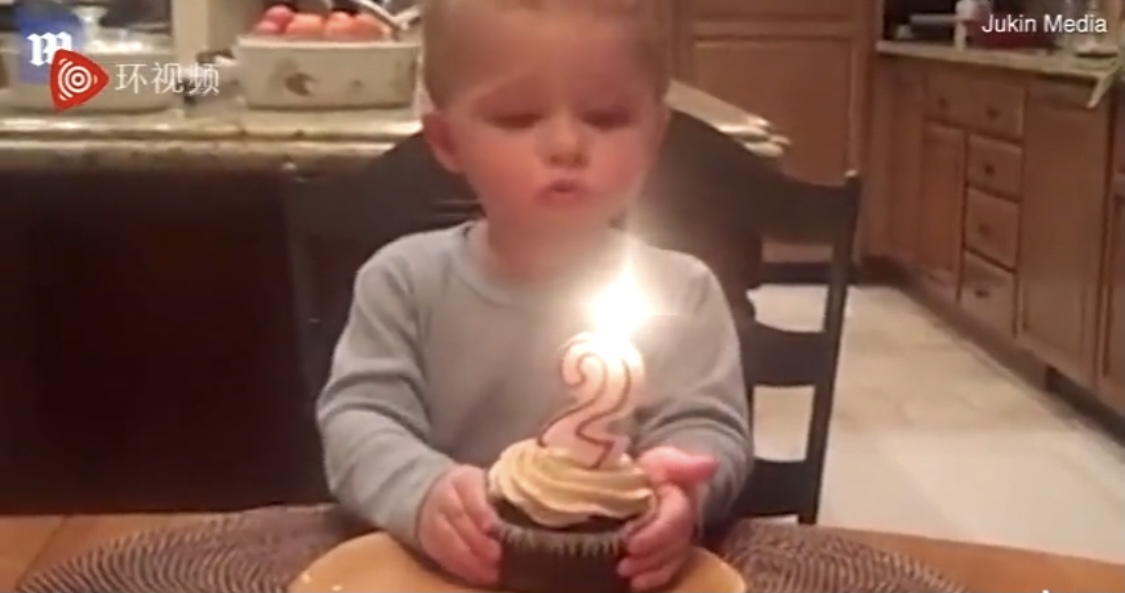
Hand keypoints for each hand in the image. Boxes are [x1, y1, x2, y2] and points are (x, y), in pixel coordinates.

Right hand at [417, 465, 500, 585]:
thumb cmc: (475, 492)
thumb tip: (525, 511)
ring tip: (491, 572)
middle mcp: (444, 496)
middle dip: (478, 540)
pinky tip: (478, 576)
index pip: (469, 492)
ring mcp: (432, 518)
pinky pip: (442, 554)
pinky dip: (460, 567)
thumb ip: (501, 497)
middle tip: (498, 557)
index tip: (493, 527)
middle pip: (458, 517)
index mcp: (463, 480)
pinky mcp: (427, 538)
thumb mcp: (487, 485)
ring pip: (447, 539)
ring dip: (470, 559)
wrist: (436, 492)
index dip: (480, 510)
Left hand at [620, 447, 716, 590]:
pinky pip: (671, 568)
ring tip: (625, 571)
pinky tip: (637, 584)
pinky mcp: (674, 550)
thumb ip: (681, 463)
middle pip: (676, 542)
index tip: (632, 545)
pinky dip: (655, 577)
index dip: (657, 533)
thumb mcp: (660, 460)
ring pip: (674, 557)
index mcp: (683, 494)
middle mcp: (688, 518)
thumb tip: (711, 464)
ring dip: (650, 568)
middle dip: (652, 554)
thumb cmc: (653, 470)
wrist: (652, 480)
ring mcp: (682, 536)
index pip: (678, 516)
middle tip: (625, 563)